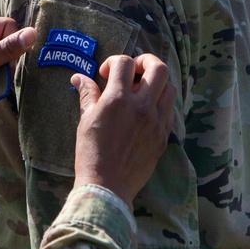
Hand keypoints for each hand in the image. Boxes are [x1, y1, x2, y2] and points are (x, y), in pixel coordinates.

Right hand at [70, 54, 175, 208]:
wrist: (107, 186)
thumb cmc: (91, 153)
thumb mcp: (86, 120)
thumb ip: (87, 94)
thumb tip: (79, 77)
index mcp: (118, 100)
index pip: (125, 63)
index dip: (114, 62)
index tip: (106, 74)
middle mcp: (142, 107)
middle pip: (159, 68)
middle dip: (146, 62)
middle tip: (134, 70)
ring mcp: (156, 122)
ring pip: (170, 88)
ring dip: (157, 83)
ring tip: (143, 90)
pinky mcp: (163, 136)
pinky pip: (170, 110)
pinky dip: (160, 104)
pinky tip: (147, 111)